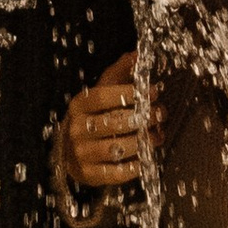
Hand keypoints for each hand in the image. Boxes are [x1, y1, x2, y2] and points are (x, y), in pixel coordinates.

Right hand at [62, 51, 150, 189]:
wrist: (66, 151)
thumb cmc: (91, 116)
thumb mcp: (100, 92)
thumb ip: (119, 73)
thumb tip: (139, 53)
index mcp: (79, 105)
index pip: (103, 96)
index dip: (129, 93)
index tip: (153, 92)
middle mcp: (76, 129)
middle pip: (113, 122)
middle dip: (143, 118)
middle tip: (160, 114)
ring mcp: (81, 154)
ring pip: (117, 148)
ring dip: (143, 142)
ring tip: (157, 136)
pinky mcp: (88, 175)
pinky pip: (116, 173)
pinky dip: (134, 167)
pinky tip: (145, 159)